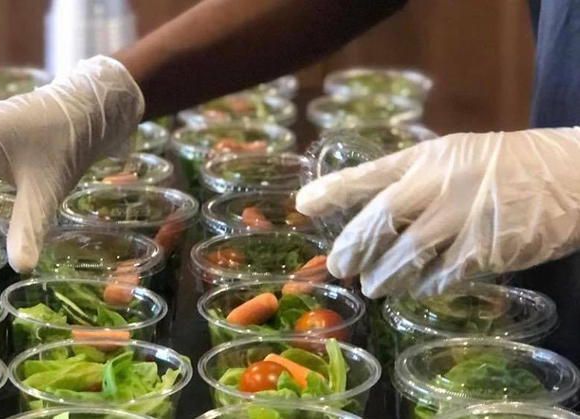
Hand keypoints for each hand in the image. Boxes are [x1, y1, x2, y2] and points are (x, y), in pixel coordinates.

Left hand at [296, 128, 579, 297]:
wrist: (569, 175)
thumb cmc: (503, 167)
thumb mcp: (452, 158)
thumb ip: (412, 181)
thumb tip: (368, 217)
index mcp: (428, 157)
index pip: (370, 172)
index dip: (334, 190)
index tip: (302, 205)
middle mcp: (441, 182)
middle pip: (381, 219)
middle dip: (353, 247)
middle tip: (338, 267)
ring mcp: (464, 215)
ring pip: (407, 254)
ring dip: (383, 275)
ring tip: (373, 287)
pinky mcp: (488, 247)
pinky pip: (443, 275)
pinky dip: (424, 286)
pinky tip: (415, 290)